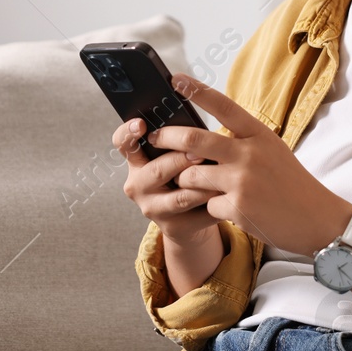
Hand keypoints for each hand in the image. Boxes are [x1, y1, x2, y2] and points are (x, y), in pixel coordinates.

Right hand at [113, 116, 221, 245]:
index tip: (141, 124)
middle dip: (181, 160)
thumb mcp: (174, 156)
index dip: (128, 133)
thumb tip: (196, 126)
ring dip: (204, 183)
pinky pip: (198, 213)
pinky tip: (229, 194)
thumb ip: (177, 142)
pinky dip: (216, 202)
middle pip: (157, 170)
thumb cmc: (183, 174)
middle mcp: (138, 186)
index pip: (122, 144)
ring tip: (221, 173)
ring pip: (181, 196)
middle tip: (201, 153)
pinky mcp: (174, 227)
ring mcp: (154, 209)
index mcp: (136, 162)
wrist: (188, 217)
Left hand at [147, 73, 351, 256]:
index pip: (224, 106)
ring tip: (196, 184)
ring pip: (191, 174)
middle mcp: (249, 154)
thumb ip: (241, 142)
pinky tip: (230, 209)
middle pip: (194, 140)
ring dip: (187, 180)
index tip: (175, 79)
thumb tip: (201, 141)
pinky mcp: (237, 207)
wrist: (317, 219)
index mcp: (259, 135)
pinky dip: (212, 207)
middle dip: (166, 137)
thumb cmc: (291, 184)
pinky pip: (206, 204)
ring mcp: (242, 181)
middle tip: (154, 137)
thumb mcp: (271, 151)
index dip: (197, 91)